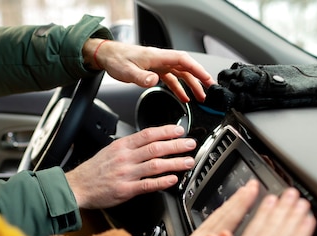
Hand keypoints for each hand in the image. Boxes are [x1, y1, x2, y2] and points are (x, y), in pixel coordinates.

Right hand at [64, 124, 195, 208]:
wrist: (77, 187)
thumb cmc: (93, 171)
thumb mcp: (109, 151)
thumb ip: (128, 147)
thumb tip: (148, 143)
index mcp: (121, 146)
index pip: (148, 134)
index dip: (166, 131)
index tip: (179, 130)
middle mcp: (125, 158)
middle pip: (155, 148)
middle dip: (176, 145)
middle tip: (190, 144)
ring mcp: (125, 174)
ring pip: (155, 165)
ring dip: (174, 163)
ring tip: (187, 162)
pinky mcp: (125, 190)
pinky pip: (147, 184)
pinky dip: (162, 181)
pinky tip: (173, 180)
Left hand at [82, 39, 215, 101]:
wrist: (107, 56)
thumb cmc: (116, 60)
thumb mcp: (127, 70)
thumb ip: (141, 77)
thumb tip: (154, 80)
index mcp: (158, 57)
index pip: (183, 61)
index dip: (197, 69)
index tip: (206, 79)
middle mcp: (161, 60)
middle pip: (186, 68)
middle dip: (199, 79)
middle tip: (208, 91)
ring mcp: (159, 65)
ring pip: (180, 75)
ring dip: (190, 86)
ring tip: (198, 98)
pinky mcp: (155, 71)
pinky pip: (171, 79)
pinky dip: (178, 88)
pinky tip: (182, 98)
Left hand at [166, 180, 259, 235]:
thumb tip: (227, 235)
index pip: (229, 217)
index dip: (242, 203)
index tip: (253, 189)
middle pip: (223, 212)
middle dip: (238, 198)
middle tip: (250, 185)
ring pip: (216, 216)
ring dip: (229, 203)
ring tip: (240, 194)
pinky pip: (209, 223)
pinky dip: (219, 215)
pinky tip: (222, 215)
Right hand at [207, 188, 316, 235]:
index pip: (253, 230)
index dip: (263, 213)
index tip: (270, 200)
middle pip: (270, 229)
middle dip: (281, 209)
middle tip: (290, 194)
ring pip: (282, 235)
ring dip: (293, 217)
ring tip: (301, 204)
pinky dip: (301, 234)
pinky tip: (307, 223)